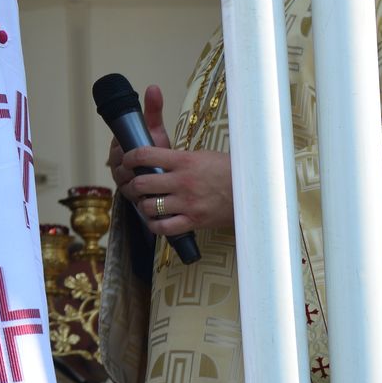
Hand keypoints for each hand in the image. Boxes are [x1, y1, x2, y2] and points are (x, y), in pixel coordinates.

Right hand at [105, 84, 166, 192]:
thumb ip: (153, 110)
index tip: (141, 147)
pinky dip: (141, 191)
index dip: (128, 147)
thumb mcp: (155, 129)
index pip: (117, 145)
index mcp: (118, 145)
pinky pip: (129, 192)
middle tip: (150, 162)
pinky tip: (152, 189)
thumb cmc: (157, 150)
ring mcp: (120, 179)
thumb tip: (153, 86)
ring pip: (123, 178)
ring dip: (137, 177)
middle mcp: (115, 162)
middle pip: (119, 162)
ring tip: (152, 175)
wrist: (164, 174)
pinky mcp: (127, 194)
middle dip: (134, 163)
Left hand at [115, 84, 234, 233]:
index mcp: (184, 160)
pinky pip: (164, 228)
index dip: (128, 158)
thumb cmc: (227, 171)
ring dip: (143, 205)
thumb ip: (176, 157)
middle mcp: (183, 182)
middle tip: (136, 185)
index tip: (126, 160)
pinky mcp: (194, 221)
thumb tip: (151, 156)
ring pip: (149, 206)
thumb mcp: (202, 155)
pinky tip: (156, 219)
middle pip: (141, 183)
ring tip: (147, 202)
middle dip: (133, 184)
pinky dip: (155, 225)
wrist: (255, 191)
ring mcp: (188, 203)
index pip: (144, 155)